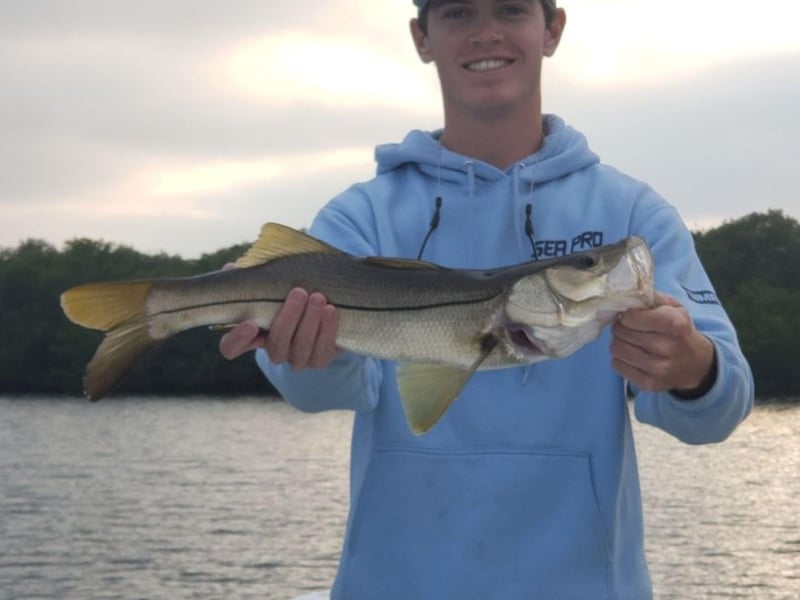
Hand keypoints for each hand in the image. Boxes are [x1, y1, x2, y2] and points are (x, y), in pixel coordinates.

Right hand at [219, 287, 339, 370]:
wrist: (324, 307)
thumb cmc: (287, 294)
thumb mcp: (269, 284)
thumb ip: (250, 278)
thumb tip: (231, 267)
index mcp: (252, 336)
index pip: (231, 347)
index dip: (237, 340)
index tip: (249, 324)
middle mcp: (274, 351)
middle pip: (276, 344)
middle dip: (288, 318)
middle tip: (299, 292)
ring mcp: (296, 359)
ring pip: (301, 348)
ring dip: (310, 322)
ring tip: (318, 297)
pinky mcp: (319, 360)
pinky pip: (322, 351)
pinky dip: (327, 330)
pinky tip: (330, 310)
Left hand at [610, 292, 714, 394]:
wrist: (695, 364)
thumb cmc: (680, 331)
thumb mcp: (674, 307)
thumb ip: (651, 296)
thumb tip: (627, 292)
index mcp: (673, 324)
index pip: (629, 317)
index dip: (627, 315)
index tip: (632, 316)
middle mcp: (666, 348)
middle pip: (621, 332)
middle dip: (621, 327)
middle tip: (630, 328)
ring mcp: (657, 369)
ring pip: (616, 349)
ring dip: (619, 342)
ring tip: (631, 341)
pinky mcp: (648, 384)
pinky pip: (617, 365)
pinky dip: (620, 359)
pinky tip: (633, 355)